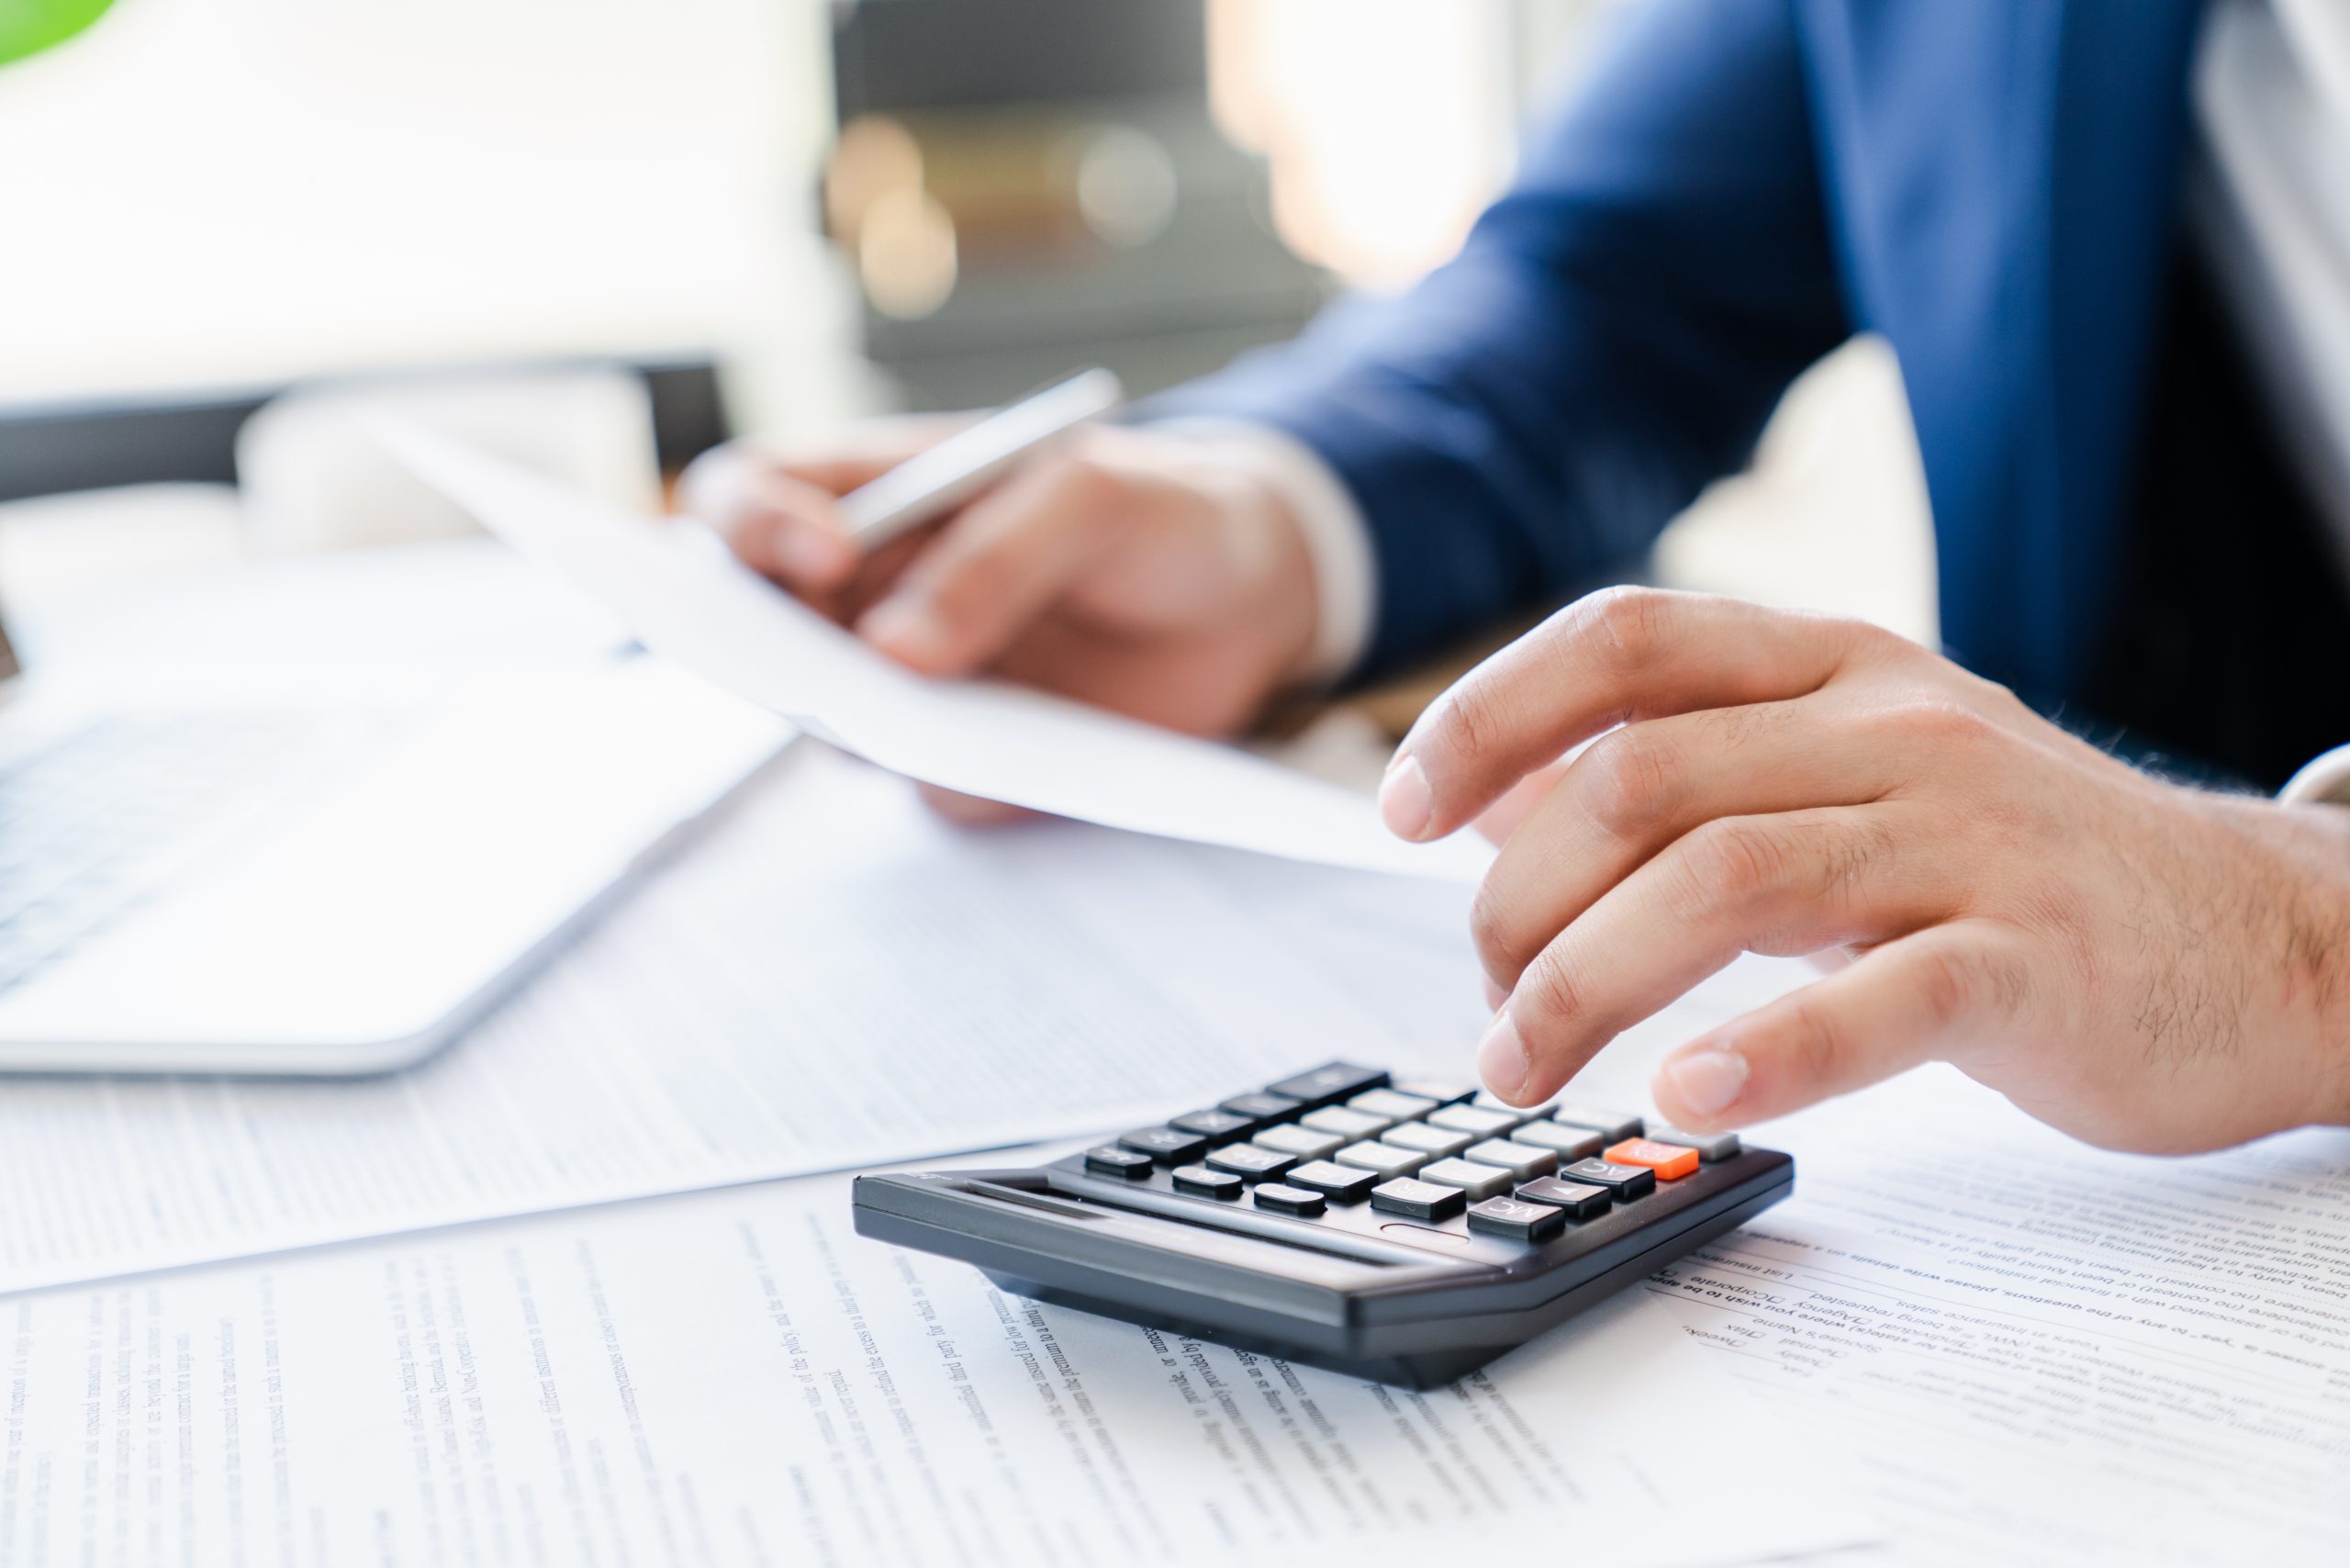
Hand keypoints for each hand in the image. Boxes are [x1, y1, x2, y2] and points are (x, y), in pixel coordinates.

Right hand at [680, 422, 1322, 816]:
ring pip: (836, 727)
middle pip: (757, 631)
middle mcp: (866, 596)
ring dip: (876, 730)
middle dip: (779, 653)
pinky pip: (932, 788)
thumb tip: (894, 655)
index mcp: (872, 495)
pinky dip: (967, 780)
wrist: (1249, 599)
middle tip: (838, 672)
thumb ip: (996, 559)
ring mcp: (909, 687)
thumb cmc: (1155, 511)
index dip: (754, 526)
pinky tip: (1032, 762)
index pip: (749, 498)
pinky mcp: (967, 762)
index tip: (828, 555)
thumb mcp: (1092, 497)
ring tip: (953, 720)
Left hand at [1379, 587, 2349, 1152]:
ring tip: (1523, 1066)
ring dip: (1585, 984)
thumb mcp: (1854, 777)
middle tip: (1481, 1003)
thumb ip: (1700, 772)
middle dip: (1516, 898)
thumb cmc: (2021, 867)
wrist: (2263, 940)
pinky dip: (1764, 1049)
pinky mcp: (2032, 958)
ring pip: (1726, 877)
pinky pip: (1878, 996)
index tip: (1400, 807)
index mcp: (1833, 666)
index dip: (1488, 714)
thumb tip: (1500, 800)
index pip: (1624, 640)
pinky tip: (1684, 1091)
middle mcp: (1890, 726)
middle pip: (1640, 778)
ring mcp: (1967, 835)